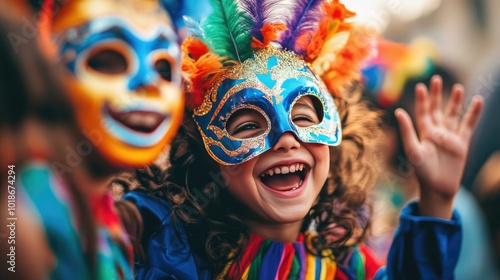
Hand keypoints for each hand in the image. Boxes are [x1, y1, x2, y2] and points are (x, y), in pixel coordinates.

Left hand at [395, 75, 483, 218]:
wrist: (438, 188)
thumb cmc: (422, 171)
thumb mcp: (412, 150)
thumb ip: (407, 130)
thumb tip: (398, 111)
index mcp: (423, 133)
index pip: (422, 112)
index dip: (422, 100)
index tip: (420, 86)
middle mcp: (436, 133)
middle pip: (437, 110)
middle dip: (436, 95)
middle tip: (436, 79)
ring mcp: (450, 137)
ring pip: (453, 115)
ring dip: (455, 102)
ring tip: (458, 87)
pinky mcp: (462, 143)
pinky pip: (468, 125)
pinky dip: (473, 114)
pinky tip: (478, 101)